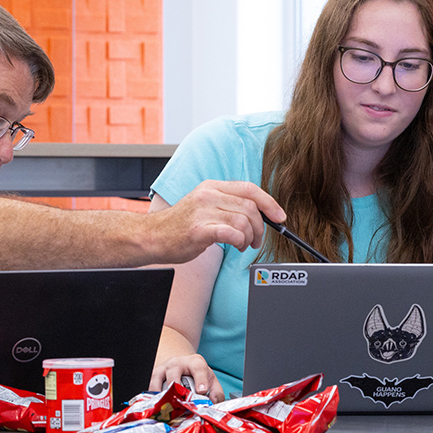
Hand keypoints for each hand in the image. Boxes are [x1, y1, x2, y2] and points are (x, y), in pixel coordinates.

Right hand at [147, 181, 285, 261]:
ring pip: (244, 221)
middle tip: (257, 240)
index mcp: (212, 186)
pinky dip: (240, 241)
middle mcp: (208, 194)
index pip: (249, 189)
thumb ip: (228, 204)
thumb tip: (259, 213)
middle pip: (250, 207)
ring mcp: (203, 211)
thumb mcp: (204, 205)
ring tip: (243, 244)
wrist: (152, 237)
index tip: (279, 217)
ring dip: (250, 237)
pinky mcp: (199, 229)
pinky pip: (232, 233)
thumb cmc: (181, 225)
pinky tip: (235, 246)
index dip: (269, 203)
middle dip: (261, 227)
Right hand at [149, 354, 226, 401]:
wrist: (183, 367)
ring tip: (165, 404)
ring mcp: (164, 368)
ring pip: (158, 377)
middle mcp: (178, 363)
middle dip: (175, 384)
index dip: (201, 380)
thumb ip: (216, 392)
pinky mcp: (154, 376)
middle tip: (179, 398)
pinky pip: (150, 385)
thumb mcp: (210, 381)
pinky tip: (155, 405)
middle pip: (174, 371)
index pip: (199, 369)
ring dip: (161, 391)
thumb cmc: (198, 376)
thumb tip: (214, 403)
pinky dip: (152, 395)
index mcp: (195, 362)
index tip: (202, 391)